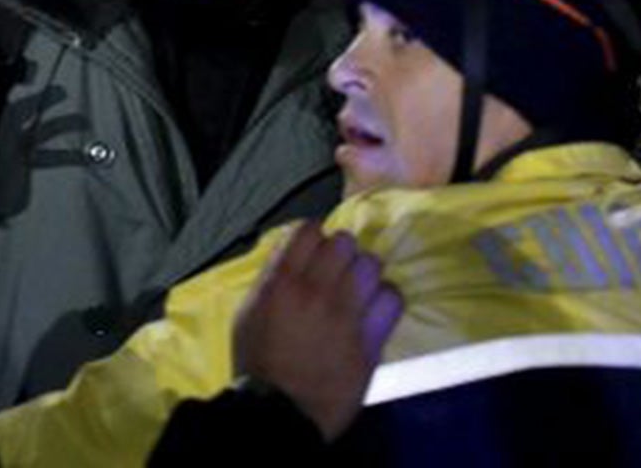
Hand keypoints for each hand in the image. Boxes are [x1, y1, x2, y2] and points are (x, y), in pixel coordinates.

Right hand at [233, 222, 402, 442]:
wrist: (280, 412)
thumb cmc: (258, 363)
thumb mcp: (248, 313)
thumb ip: (270, 279)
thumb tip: (291, 254)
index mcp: (281, 282)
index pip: (308, 229)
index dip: (315, 238)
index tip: (315, 252)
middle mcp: (315, 290)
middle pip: (344, 242)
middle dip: (341, 254)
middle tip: (337, 273)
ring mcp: (345, 314)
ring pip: (372, 264)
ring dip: (365, 274)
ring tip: (359, 290)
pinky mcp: (370, 339)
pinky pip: (392, 298)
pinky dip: (386, 299)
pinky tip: (375, 310)